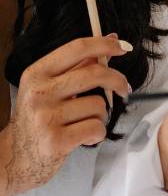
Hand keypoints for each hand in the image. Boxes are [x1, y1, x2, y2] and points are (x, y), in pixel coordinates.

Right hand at [1, 36, 130, 195]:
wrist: (15, 157)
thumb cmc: (37, 119)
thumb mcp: (48, 87)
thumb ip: (77, 65)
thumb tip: (110, 39)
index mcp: (36, 74)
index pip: (76, 48)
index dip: (104, 44)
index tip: (122, 47)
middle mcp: (39, 93)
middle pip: (94, 73)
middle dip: (117, 79)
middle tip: (124, 88)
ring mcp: (47, 118)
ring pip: (98, 105)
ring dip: (100, 114)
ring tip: (85, 122)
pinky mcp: (57, 141)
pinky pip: (96, 128)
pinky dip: (97, 133)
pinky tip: (84, 137)